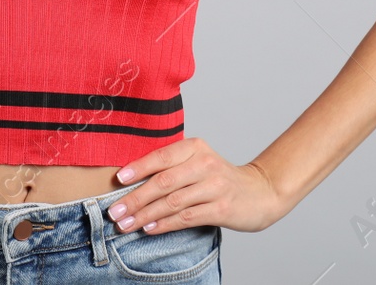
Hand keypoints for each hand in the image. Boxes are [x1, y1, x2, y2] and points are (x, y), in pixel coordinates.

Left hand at [105, 137, 286, 234]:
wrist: (260, 192)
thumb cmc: (219, 178)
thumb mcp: (197, 162)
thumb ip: (171, 167)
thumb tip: (130, 181)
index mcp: (195, 147)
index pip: (161, 156)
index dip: (137, 168)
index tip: (118, 180)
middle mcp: (205, 164)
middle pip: (163, 182)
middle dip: (135, 198)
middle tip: (114, 211)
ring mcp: (215, 187)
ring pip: (172, 202)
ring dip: (145, 215)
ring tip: (126, 224)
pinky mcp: (222, 209)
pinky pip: (186, 217)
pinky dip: (164, 224)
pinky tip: (149, 228)